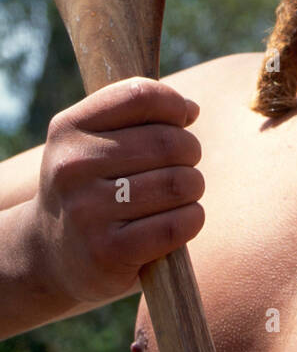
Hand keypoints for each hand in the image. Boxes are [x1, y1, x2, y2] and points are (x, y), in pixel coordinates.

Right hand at [34, 78, 204, 304]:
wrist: (49, 255)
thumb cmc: (90, 187)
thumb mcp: (94, 142)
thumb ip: (140, 117)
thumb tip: (190, 109)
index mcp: (68, 129)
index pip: (139, 96)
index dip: (173, 104)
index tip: (181, 120)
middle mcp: (72, 167)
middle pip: (169, 142)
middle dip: (190, 152)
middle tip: (181, 165)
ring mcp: (87, 211)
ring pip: (179, 183)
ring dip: (193, 188)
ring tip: (178, 194)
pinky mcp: (108, 252)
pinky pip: (177, 224)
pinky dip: (191, 219)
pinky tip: (178, 220)